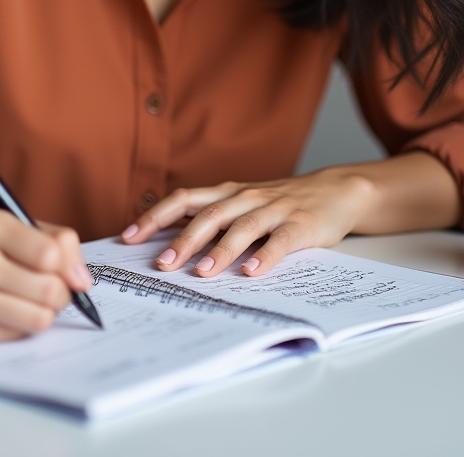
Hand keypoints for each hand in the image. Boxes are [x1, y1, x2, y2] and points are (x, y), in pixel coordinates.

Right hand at [0, 208, 93, 342]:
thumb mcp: (14, 224)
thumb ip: (57, 242)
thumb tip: (83, 281)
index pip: (50, 254)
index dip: (70, 267)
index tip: (70, 272)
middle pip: (48, 290)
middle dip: (63, 293)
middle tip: (54, 289)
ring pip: (38, 318)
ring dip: (47, 312)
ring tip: (36, 300)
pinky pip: (16, 335)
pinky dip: (22, 325)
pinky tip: (9, 309)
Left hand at [118, 153, 460, 278]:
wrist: (335, 191)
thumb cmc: (280, 203)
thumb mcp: (242, 204)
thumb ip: (211, 218)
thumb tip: (165, 240)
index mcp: (226, 193)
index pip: (183, 199)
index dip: (155, 217)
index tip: (128, 238)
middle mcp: (246, 197)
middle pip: (208, 215)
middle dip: (183, 241)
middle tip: (162, 265)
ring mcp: (274, 209)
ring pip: (242, 227)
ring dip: (220, 250)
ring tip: (202, 272)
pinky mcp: (301, 225)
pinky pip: (280, 241)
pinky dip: (265, 256)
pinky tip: (252, 272)